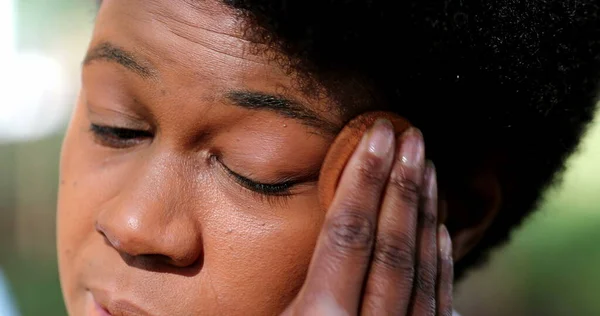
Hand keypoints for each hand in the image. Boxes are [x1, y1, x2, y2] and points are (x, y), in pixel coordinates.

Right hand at [282, 120, 452, 315]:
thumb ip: (293, 287)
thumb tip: (321, 228)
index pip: (347, 235)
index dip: (364, 180)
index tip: (377, 135)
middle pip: (390, 246)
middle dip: (400, 185)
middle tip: (410, 138)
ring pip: (420, 270)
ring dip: (425, 214)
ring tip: (428, 167)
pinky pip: (438, 303)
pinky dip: (441, 263)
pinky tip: (443, 230)